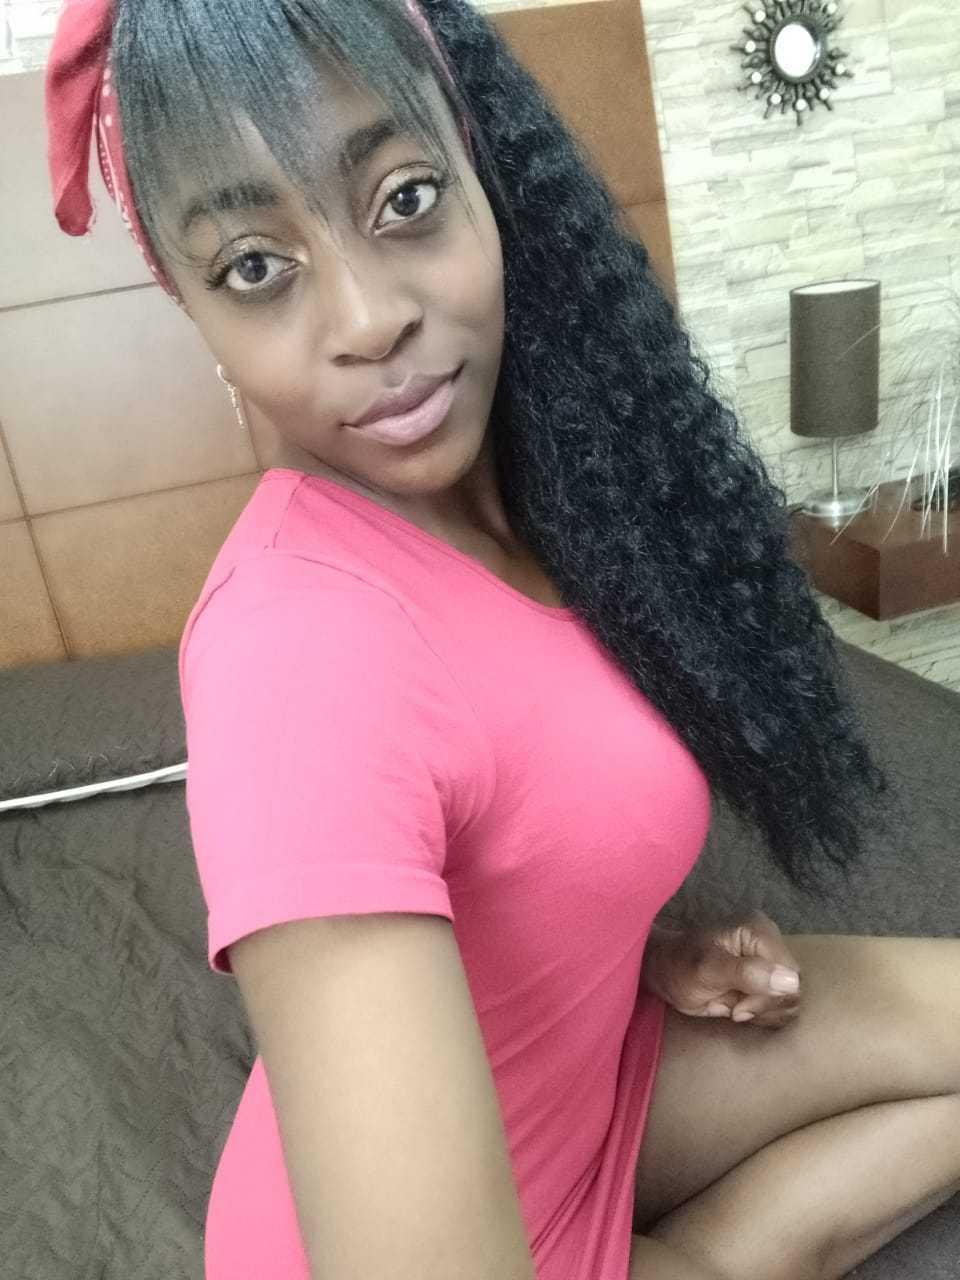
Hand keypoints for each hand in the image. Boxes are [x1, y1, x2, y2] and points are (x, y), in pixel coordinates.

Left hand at [641, 909, 801, 1028]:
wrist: (664, 971)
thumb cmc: (679, 966)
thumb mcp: (707, 970)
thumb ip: (747, 974)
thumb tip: (791, 982)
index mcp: (759, 931)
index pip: (791, 975)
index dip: (768, 998)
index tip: (738, 1008)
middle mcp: (770, 943)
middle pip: (793, 988)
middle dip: (764, 1006)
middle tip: (734, 1010)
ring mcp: (769, 962)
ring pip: (789, 1000)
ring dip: (763, 1013)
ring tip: (734, 1008)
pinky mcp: (765, 978)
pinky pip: (779, 1005)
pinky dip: (762, 1015)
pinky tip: (740, 1009)